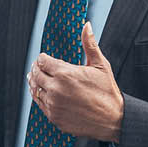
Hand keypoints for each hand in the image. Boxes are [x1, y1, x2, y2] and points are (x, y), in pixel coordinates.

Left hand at [26, 22, 123, 141]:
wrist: (113, 120)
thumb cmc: (108, 92)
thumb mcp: (101, 65)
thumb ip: (90, 44)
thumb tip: (86, 26)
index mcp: (65, 74)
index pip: (42, 61)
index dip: (42, 58)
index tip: (44, 58)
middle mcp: (56, 89)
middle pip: (36, 74)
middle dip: (36, 68)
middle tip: (37, 67)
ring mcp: (54, 105)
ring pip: (35, 89)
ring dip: (34, 82)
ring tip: (35, 78)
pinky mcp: (54, 117)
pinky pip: (39, 104)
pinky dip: (39, 96)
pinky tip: (42, 93)